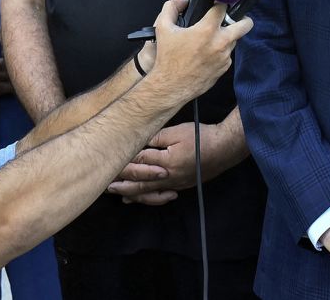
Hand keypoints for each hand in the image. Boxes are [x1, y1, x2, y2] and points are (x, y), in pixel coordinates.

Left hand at [105, 122, 234, 202]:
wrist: (225, 148)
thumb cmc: (201, 137)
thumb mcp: (177, 132)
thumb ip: (156, 138)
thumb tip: (138, 141)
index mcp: (164, 163)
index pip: (138, 164)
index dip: (121, 164)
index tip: (106, 163)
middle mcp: (167, 177)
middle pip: (139, 183)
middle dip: (121, 184)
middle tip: (104, 186)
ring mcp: (175, 184)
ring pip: (148, 193)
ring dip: (131, 193)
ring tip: (118, 194)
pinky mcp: (181, 185)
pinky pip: (160, 195)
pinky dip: (148, 198)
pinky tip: (142, 198)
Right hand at [149, 0, 251, 105]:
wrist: (171, 86)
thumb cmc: (168, 59)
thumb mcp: (163, 28)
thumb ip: (171, 8)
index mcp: (207, 30)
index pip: (224, 7)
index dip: (221, 1)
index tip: (218, 2)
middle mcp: (220, 43)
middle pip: (245, 24)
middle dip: (242, 18)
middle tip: (232, 17)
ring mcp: (224, 57)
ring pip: (235, 40)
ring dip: (227, 36)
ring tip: (212, 37)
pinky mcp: (224, 68)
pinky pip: (227, 54)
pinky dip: (221, 51)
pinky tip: (207, 53)